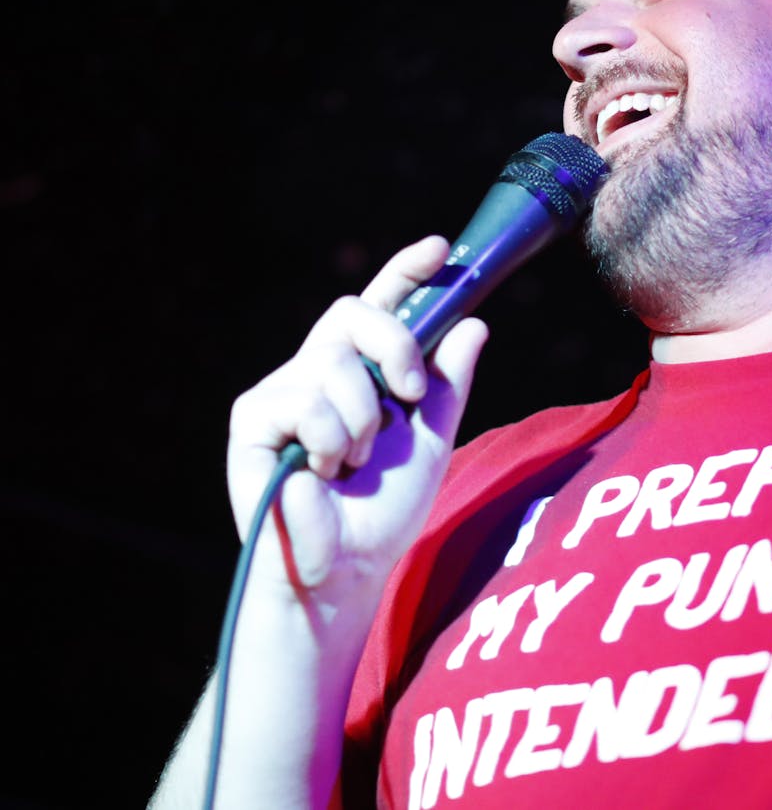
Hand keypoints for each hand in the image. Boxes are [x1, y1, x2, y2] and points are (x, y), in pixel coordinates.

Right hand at [226, 235, 487, 605]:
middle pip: (355, 314)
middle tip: (412, 395)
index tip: (442, 248)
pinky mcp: (252, 418)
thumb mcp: (432, 440)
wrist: (348, 569)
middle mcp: (318, 372)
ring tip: (352, 463)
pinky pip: (306, 401)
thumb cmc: (385, 510)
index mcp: (361, 373)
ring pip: (336, 364)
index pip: (380, 308)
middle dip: (396, 346)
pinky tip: (321, 472)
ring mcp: (282, 391)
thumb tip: (473, 324)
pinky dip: (329, 440)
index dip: (405, 272)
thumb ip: (448, 385)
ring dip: (363, 420)